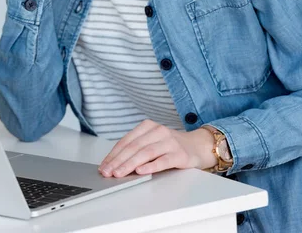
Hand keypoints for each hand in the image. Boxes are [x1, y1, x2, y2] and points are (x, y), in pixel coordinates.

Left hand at [98, 119, 216, 176]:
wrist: (198, 146)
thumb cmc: (170, 146)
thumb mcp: (151, 142)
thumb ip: (136, 150)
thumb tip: (114, 165)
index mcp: (148, 126)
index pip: (126, 141)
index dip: (113, 154)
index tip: (103, 166)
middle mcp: (158, 131)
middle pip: (134, 147)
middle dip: (118, 161)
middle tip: (107, 172)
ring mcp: (170, 141)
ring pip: (146, 153)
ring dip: (130, 164)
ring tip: (119, 173)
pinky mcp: (180, 154)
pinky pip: (163, 160)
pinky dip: (151, 166)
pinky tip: (141, 171)